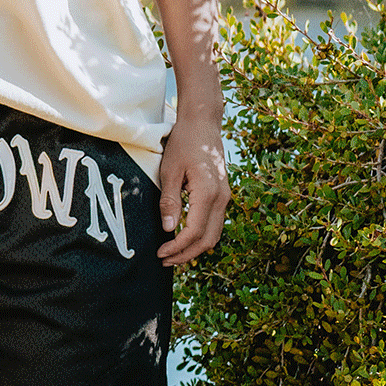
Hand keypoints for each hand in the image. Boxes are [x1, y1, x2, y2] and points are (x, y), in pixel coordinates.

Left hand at [155, 107, 230, 266]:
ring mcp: (225, 197)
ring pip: (214, 233)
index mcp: (208, 193)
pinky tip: (183, 238)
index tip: (160, 254)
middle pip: (208, 239)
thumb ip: (170, 201)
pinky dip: (200, 236)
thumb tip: (169, 230)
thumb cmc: (183, 144)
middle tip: (164, 260)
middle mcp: (222, 198)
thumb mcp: (169, 171)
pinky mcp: (222, 195)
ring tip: (172, 254)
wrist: (203, 124)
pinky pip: (214, 223)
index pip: (195, 232)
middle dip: (187, 255)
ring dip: (194, 248)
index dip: (178, 248)